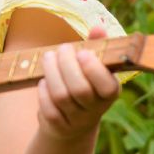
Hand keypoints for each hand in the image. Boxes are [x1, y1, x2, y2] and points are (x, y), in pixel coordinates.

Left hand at [35, 25, 119, 140]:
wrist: (74, 122)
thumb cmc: (85, 82)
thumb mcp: (94, 66)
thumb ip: (97, 46)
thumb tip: (98, 27)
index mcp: (110, 91)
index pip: (107, 86)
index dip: (93, 69)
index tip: (82, 52)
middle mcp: (96, 108)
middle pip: (80, 89)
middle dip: (66, 65)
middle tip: (61, 49)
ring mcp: (77, 119)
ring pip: (62, 97)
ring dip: (51, 72)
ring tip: (48, 57)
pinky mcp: (59, 126)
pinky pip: (49, 109)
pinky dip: (43, 92)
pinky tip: (43, 81)